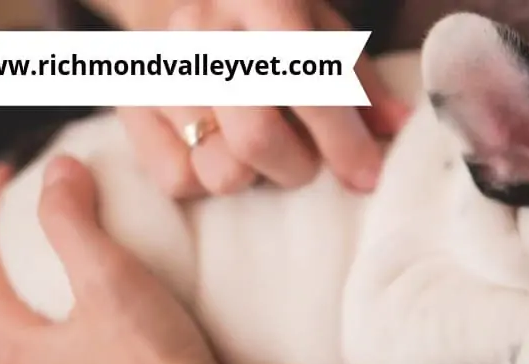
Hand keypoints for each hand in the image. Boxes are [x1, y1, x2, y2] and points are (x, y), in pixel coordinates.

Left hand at [0, 157, 238, 363]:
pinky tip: (128, 352)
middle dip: (23, 269)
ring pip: (51, 358)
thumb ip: (75, 221)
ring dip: (61, 319)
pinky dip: (98, 358)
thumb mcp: (111, 280)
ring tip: (94, 294)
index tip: (8, 182)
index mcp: (18, 350)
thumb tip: (58, 175)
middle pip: (11, 314)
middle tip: (47, 235)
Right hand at [116, 0, 410, 198]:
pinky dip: (209, 179)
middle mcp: (201, 31)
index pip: (306, 81)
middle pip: (256, 137)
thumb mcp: (321, 32)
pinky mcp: (128, 108)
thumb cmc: (270, 26)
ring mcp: (158, 70)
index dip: (342, 138)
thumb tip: (400, 128)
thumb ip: (360, 82)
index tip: (367, 176)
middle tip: (308, 164)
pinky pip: (180, 181)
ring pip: (220, 169)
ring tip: (262, 150)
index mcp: (260, 2)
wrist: (181, 0)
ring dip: (255, 175)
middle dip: (298, 167)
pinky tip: (219, 148)